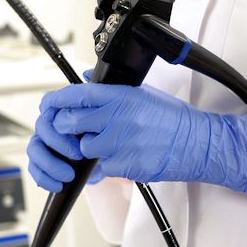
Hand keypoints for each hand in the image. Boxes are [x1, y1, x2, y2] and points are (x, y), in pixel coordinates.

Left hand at [31, 81, 246, 191]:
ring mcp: (120, 142)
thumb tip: (88, 78)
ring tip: (107, 145)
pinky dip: (106, 166)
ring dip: (88, 150)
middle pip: (70, 122)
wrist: (197, 144)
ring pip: (83, 148)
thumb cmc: (172, 119)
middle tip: (74, 131)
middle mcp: (117, 117)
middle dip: (66, 128)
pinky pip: (102, 168)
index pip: (77, 94)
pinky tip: (121, 158)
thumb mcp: (142, 94)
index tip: (49, 104)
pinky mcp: (125, 165)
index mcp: (121, 97)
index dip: (57, 100)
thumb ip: (111, 89)